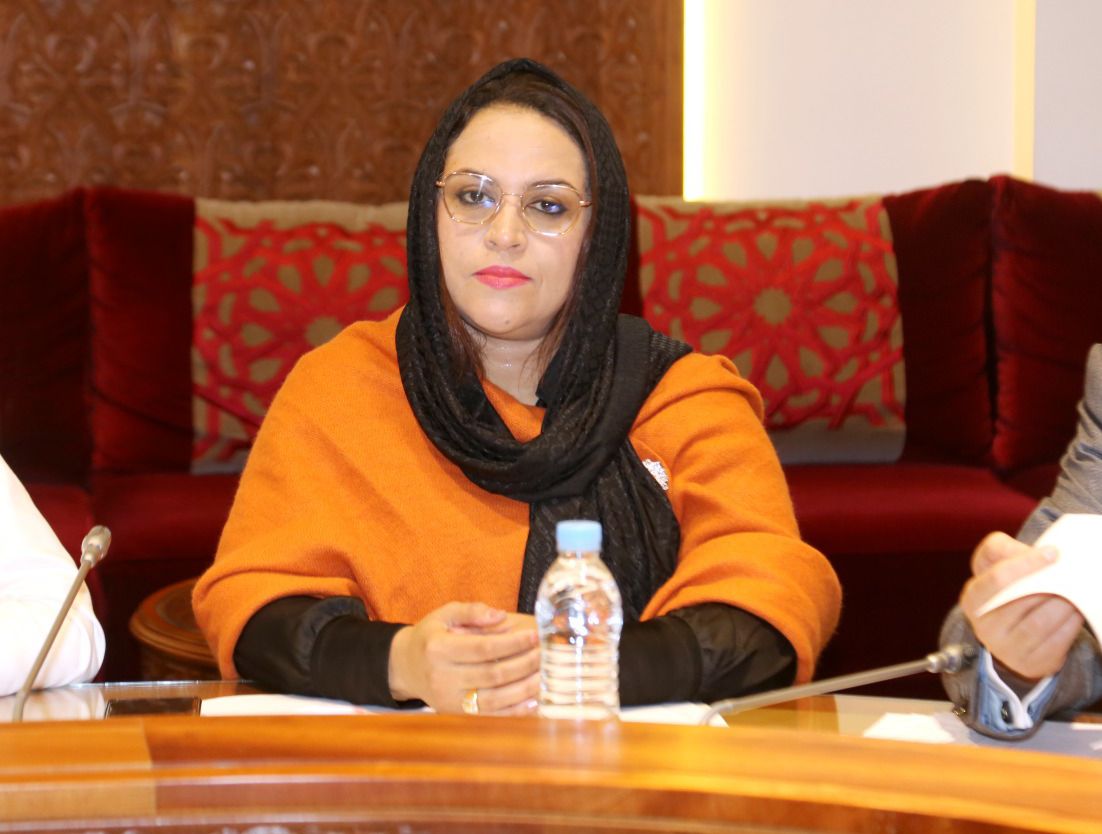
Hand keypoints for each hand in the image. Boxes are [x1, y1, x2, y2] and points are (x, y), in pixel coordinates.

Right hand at [387, 602, 538, 714]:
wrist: (405, 668)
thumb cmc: (431, 636)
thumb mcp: (444, 614)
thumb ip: (471, 611)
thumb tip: (501, 616)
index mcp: (438, 649)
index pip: (483, 648)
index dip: (512, 643)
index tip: (535, 635)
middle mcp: (442, 678)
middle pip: (492, 674)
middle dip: (524, 664)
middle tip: (547, 653)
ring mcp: (449, 701)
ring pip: (494, 699)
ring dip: (524, 689)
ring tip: (547, 675)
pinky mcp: (456, 715)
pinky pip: (490, 716)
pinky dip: (514, 711)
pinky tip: (533, 700)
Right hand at [960, 532, 1082, 680]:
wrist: (1006, 633)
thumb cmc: (1003, 592)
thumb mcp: (992, 565)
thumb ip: (1002, 549)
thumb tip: (1034, 552)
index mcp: (973, 599)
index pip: (997, 579)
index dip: (1026, 564)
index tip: (1053, 553)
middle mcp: (984, 627)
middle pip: (1022, 601)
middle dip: (1049, 585)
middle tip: (1070, 574)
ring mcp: (1006, 649)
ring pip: (1040, 623)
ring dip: (1063, 605)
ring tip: (1076, 591)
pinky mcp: (1029, 663)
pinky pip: (1055, 642)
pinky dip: (1070, 624)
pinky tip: (1075, 611)